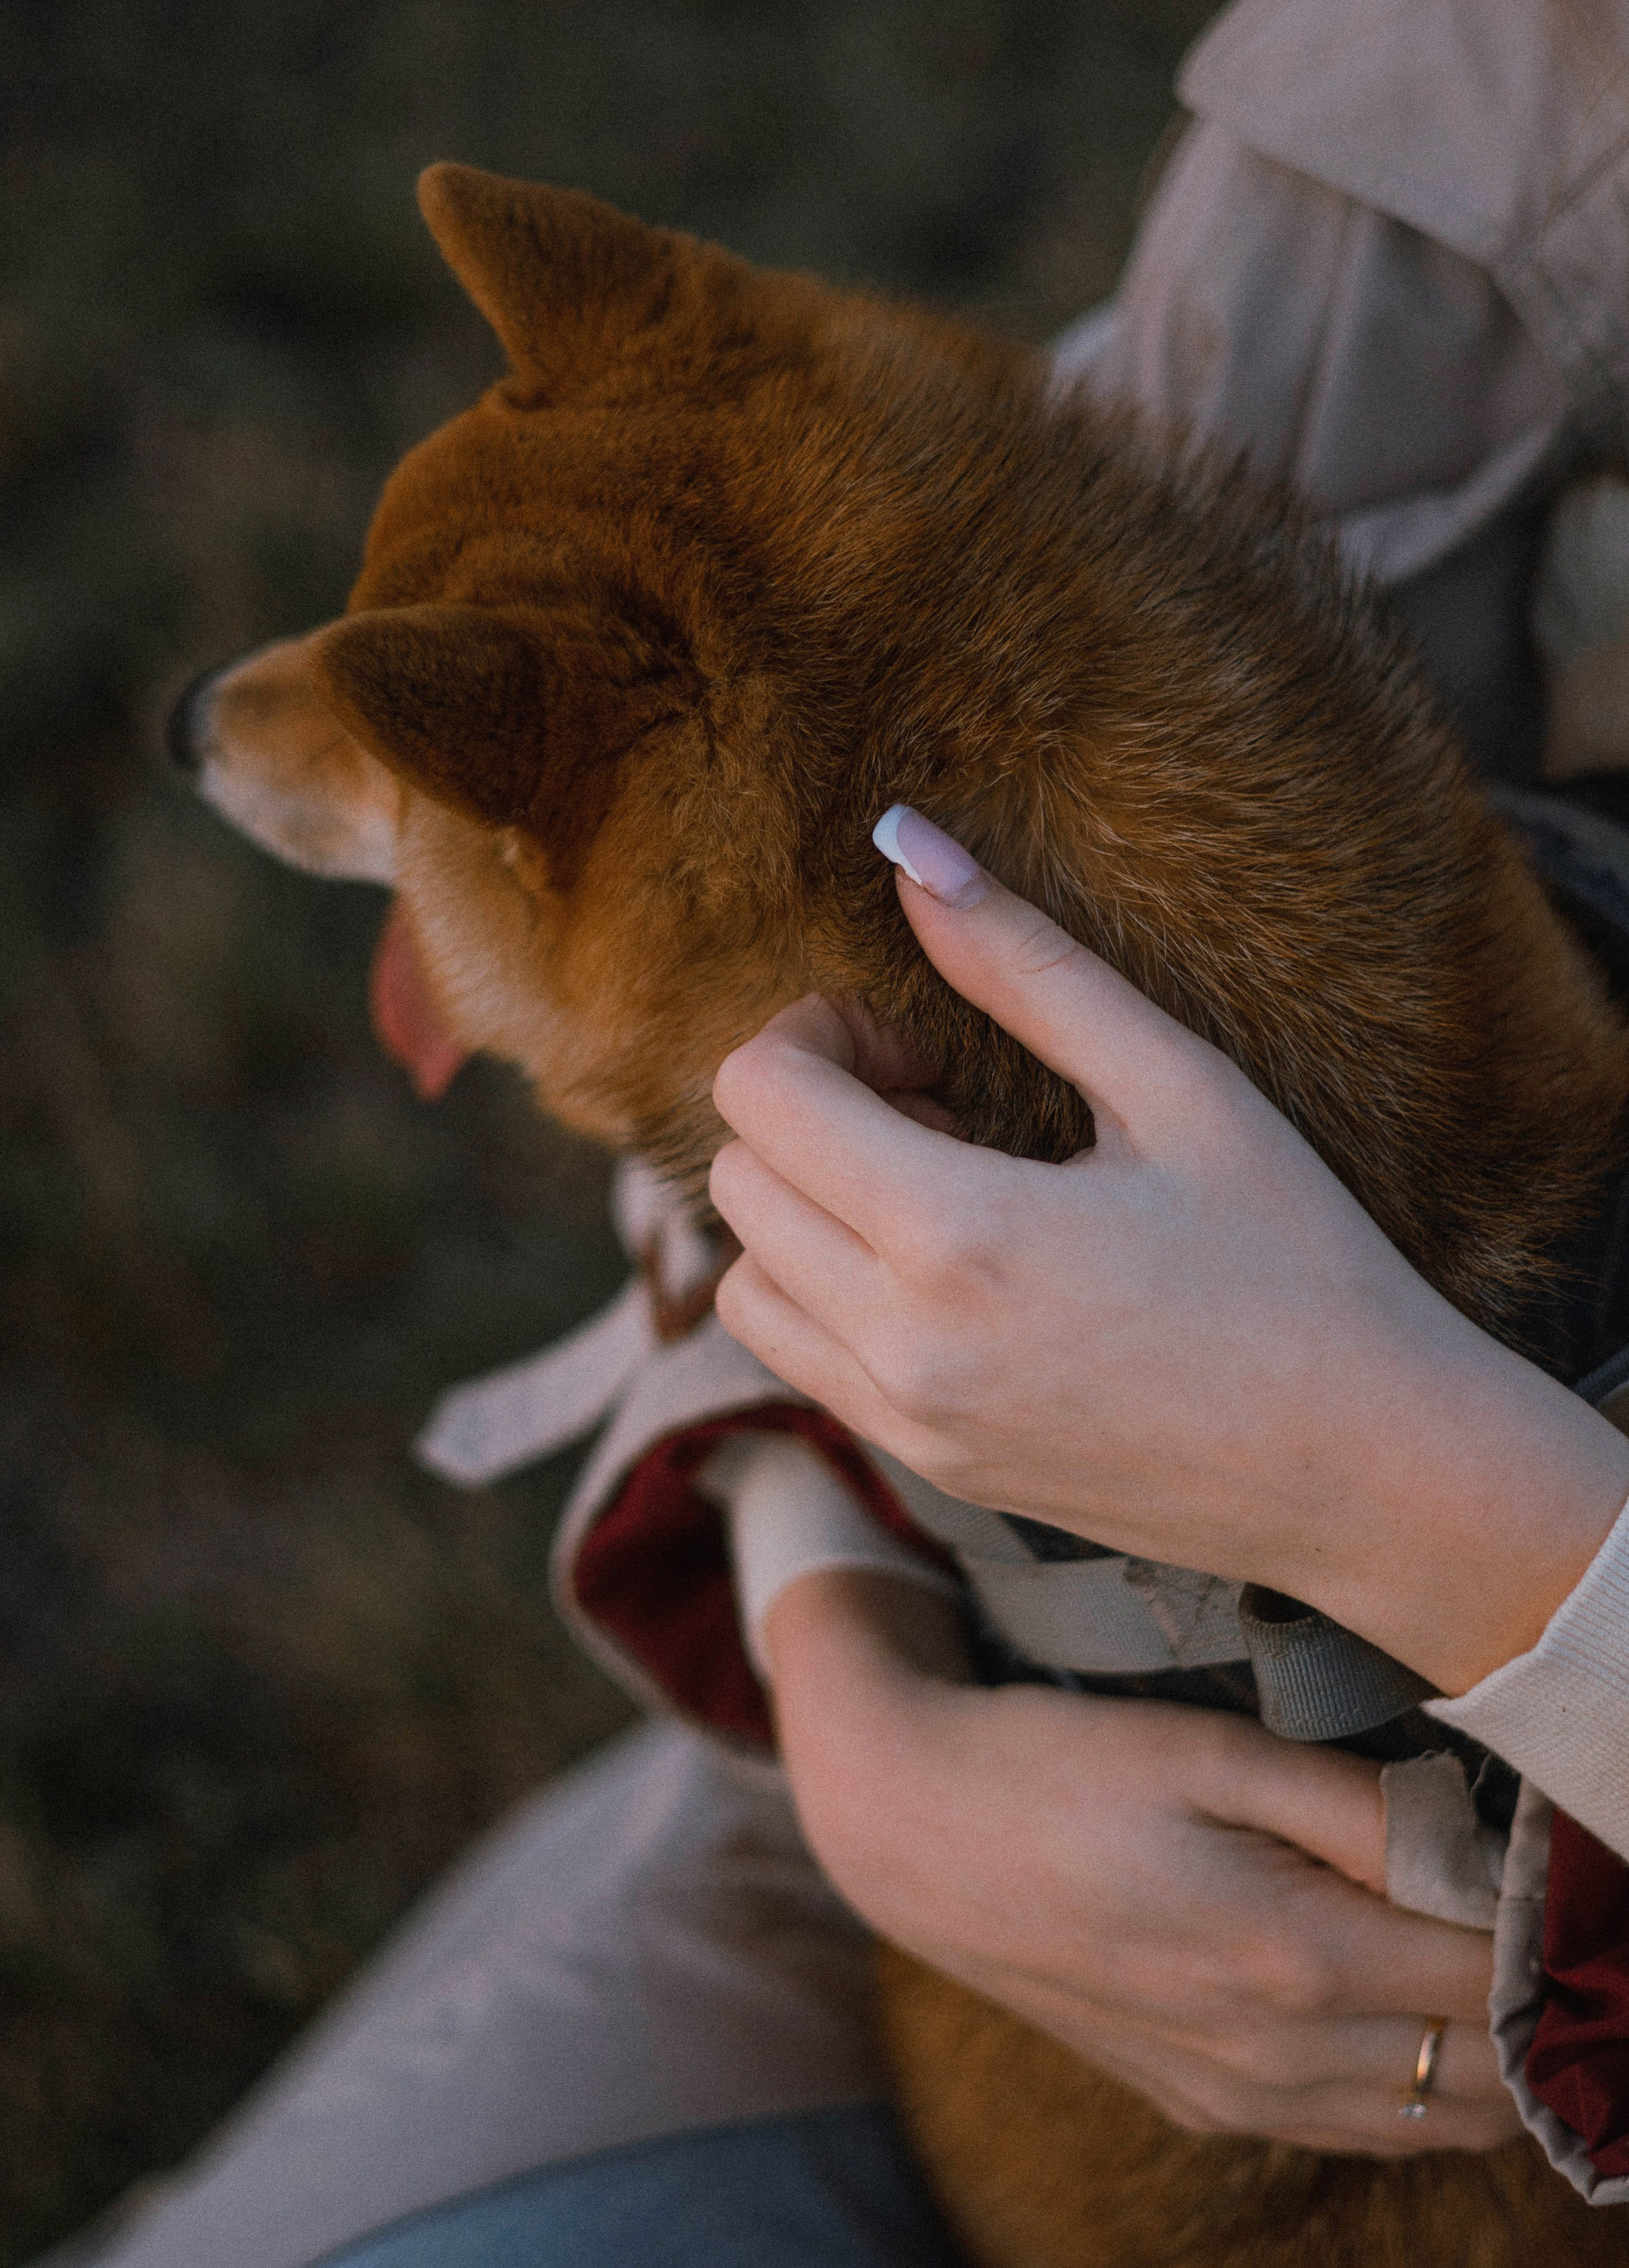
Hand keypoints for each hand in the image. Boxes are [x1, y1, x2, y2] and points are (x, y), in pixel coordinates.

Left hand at [710, 808, 1628, 1693]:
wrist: (1369, 1468)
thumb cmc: (1298, 1261)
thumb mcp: (1175, 1084)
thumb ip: (1024, 963)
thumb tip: (906, 844)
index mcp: (956, 1234)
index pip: (758, 1096)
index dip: (816, 1034)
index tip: (914, 1044)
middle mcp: (902, 1345)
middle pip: (736, 1182)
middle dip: (807, 1114)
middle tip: (937, 1106)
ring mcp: (908, 1422)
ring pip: (744, 1285)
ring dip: (805, 1212)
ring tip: (937, 1192)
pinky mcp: (930, 1469)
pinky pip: (803, 1362)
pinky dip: (831, 1295)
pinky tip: (953, 1272)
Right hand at [766, 1568, 1518, 2154]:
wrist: (910, 1832)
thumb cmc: (1057, 1768)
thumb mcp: (1205, 1751)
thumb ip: (1355, 1808)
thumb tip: (1484, 1846)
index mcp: (1291, 1956)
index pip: (1497, 1976)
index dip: (1555, 1922)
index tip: (1570, 1860)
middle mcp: (1275, 2054)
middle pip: (1487, 2066)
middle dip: (1541, 1994)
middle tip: (1546, 1906)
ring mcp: (1236, 2094)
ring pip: (1435, 2119)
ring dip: (1491, 2050)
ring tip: (1492, 1952)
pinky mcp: (1199, 2104)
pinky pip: (1358, 2130)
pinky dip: (1418, 2088)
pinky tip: (1409, 2008)